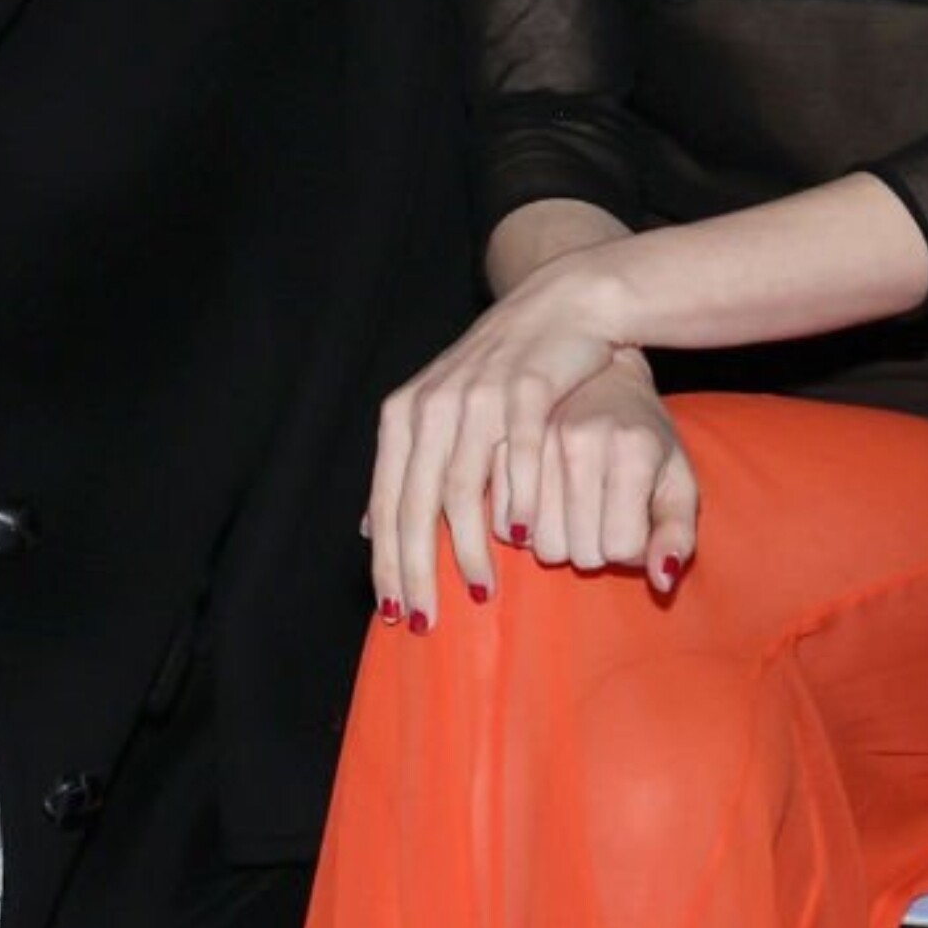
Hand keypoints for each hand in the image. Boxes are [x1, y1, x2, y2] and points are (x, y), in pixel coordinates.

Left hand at [367, 244, 667, 618]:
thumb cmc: (504, 373)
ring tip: (480, 592)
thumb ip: (405, 469)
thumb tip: (367, 529)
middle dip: (416, 570)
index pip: (387, 502)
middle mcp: (432, 407)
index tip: (395, 612)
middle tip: (425, 620)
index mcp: (403, 415)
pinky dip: (516, 503)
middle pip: (415, 504)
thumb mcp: (440, 413)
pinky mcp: (525, 389)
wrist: (560, 307)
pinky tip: (521, 540)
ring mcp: (477, 398)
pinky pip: (515, 458)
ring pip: (461, 489)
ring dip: (469, 550)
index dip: (387, 562)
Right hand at [518, 357, 694, 584]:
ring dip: (558, 543)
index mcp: (633, 448)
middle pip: (577, 551)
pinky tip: (543, 507)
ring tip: (575, 513)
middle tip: (604, 519)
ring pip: (538, 544)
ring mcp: (535, 442)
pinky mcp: (501, 445)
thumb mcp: (678, 483)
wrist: (604, 380)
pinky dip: (523, 529)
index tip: (635, 524)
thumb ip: (678, 534)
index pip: (622, 547)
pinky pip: (502, 523)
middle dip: (595, 550)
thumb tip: (662, 581)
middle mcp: (581, 440)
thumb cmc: (648, 443)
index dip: (632, 551)